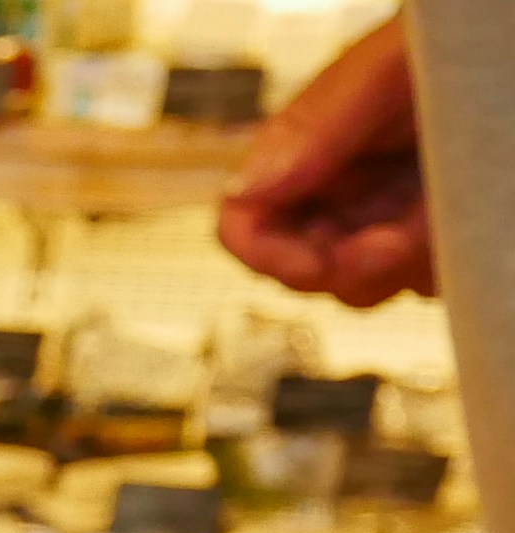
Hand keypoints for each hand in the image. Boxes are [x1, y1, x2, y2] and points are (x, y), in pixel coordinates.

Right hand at [219, 17, 436, 306]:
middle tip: (391, 245)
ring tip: (433, 224)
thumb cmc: (453, 46)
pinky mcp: (434, 231)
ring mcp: (386, 214)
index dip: (264, 253)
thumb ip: (314, 129)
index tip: (312, 265)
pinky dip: (435, 260)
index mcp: (306, 150)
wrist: (509, 56)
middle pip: (298, 267)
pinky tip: (456, 217)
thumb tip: (245, 189)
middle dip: (340, 267)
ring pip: (358, 284)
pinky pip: (418, 278)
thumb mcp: (382, 75)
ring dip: (393, 269)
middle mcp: (338, 188)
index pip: (245, 220)